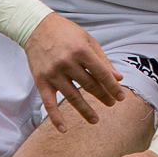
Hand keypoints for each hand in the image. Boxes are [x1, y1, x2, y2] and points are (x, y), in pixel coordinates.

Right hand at [24, 14, 125, 131]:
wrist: (36, 27)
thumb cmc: (67, 33)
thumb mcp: (88, 40)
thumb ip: (103, 60)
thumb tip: (118, 78)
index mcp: (81, 50)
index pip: (102, 73)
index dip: (113, 87)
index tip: (121, 97)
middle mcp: (67, 62)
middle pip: (89, 85)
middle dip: (103, 96)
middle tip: (112, 104)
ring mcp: (53, 73)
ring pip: (72, 97)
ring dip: (85, 110)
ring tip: (95, 120)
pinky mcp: (41, 81)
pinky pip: (49, 103)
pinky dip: (56, 118)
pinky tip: (64, 129)